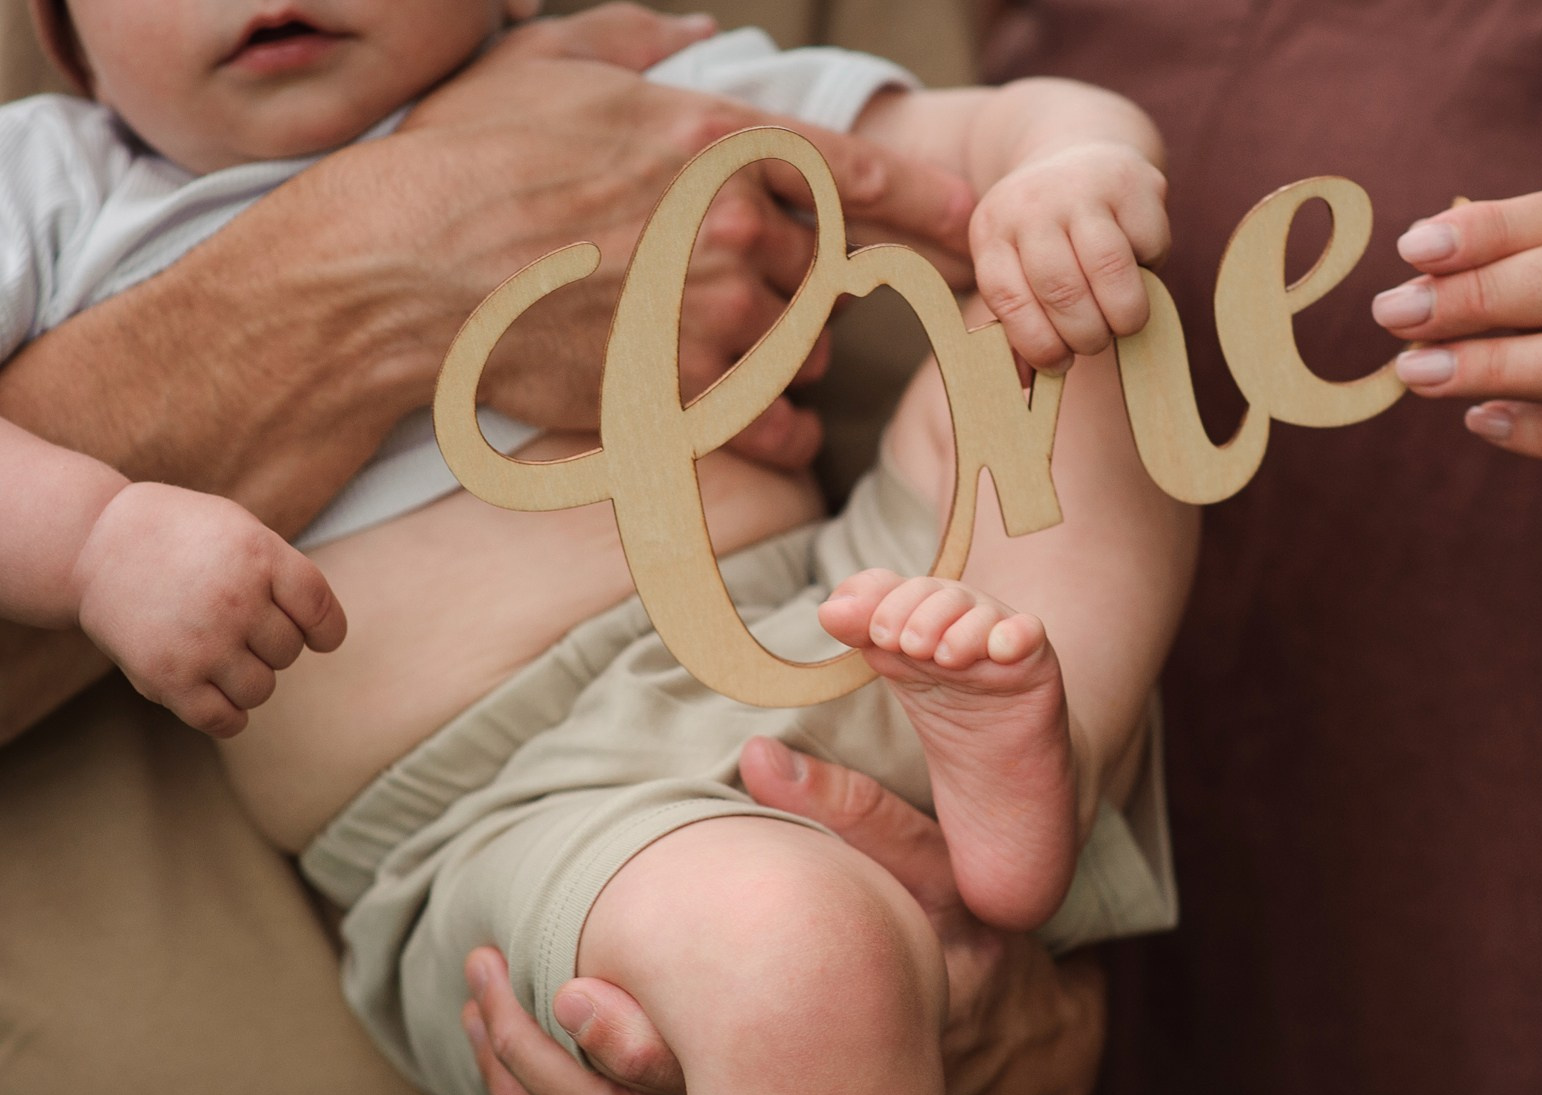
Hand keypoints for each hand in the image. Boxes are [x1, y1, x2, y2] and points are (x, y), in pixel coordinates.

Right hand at [72, 484, 345, 736]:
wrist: (92, 543)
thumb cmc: (180, 537)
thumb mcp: (241, 529)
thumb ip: (285, 575)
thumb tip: (324, 634)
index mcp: (260, 556)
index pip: (320, 612)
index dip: (325, 631)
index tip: (318, 637)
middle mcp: (235, 600)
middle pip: (288, 652)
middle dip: (269, 643)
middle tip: (232, 623)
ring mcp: (201, 642)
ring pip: (261, 689)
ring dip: (247, 678)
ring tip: (218, 652)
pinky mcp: (167, 677)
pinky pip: (222, 719)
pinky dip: (228, 716)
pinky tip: (216, 695)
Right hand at [393, 5, 973, 467]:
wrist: (393, 273)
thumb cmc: (463, 158)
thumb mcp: (548, 65)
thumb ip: (638, 42)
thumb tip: (696, 35)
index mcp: (718, 143)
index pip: (863, 172)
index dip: (929, 201)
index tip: (971, 223)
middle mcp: (736, 232)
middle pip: (827, 270)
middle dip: (808, 282)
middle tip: (754, 289)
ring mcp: (713, 320)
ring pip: (801, 350)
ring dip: (786, 351)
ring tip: (727, 345)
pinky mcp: (682, 398)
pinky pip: (773, 427)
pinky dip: (782, 432)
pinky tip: (771, 428)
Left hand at [463, 737, 1105, 1094]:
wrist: (986, 1037)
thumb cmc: (958, 945)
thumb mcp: (931, 877)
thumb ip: (857, 818)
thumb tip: (762, 754)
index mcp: (819, 1062)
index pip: (697, 1087)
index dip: (615, 1044)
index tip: (562, 984)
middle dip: (529, 1064)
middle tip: (479, 984)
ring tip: (480, 1016)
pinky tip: (513, 1074)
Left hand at [971, 142, 1168, 371]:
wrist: (1078, 155)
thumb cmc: (1047, 240)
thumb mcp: (1017, 272)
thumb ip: (1018, 329)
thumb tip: (1027, 386)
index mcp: (991, 231)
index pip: (1008, 299)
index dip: (1038, 343)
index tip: (1059, 364)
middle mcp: (1029, 203)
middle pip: (1061, 289)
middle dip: (1084, 334)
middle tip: (1094, 343)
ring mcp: (1080, 187)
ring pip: (1108, 269)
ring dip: (1122, 314)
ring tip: (1121, 324)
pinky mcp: (1130, 181)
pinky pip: (1148, 244)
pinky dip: (1150, 270)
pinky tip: (1138, 270)